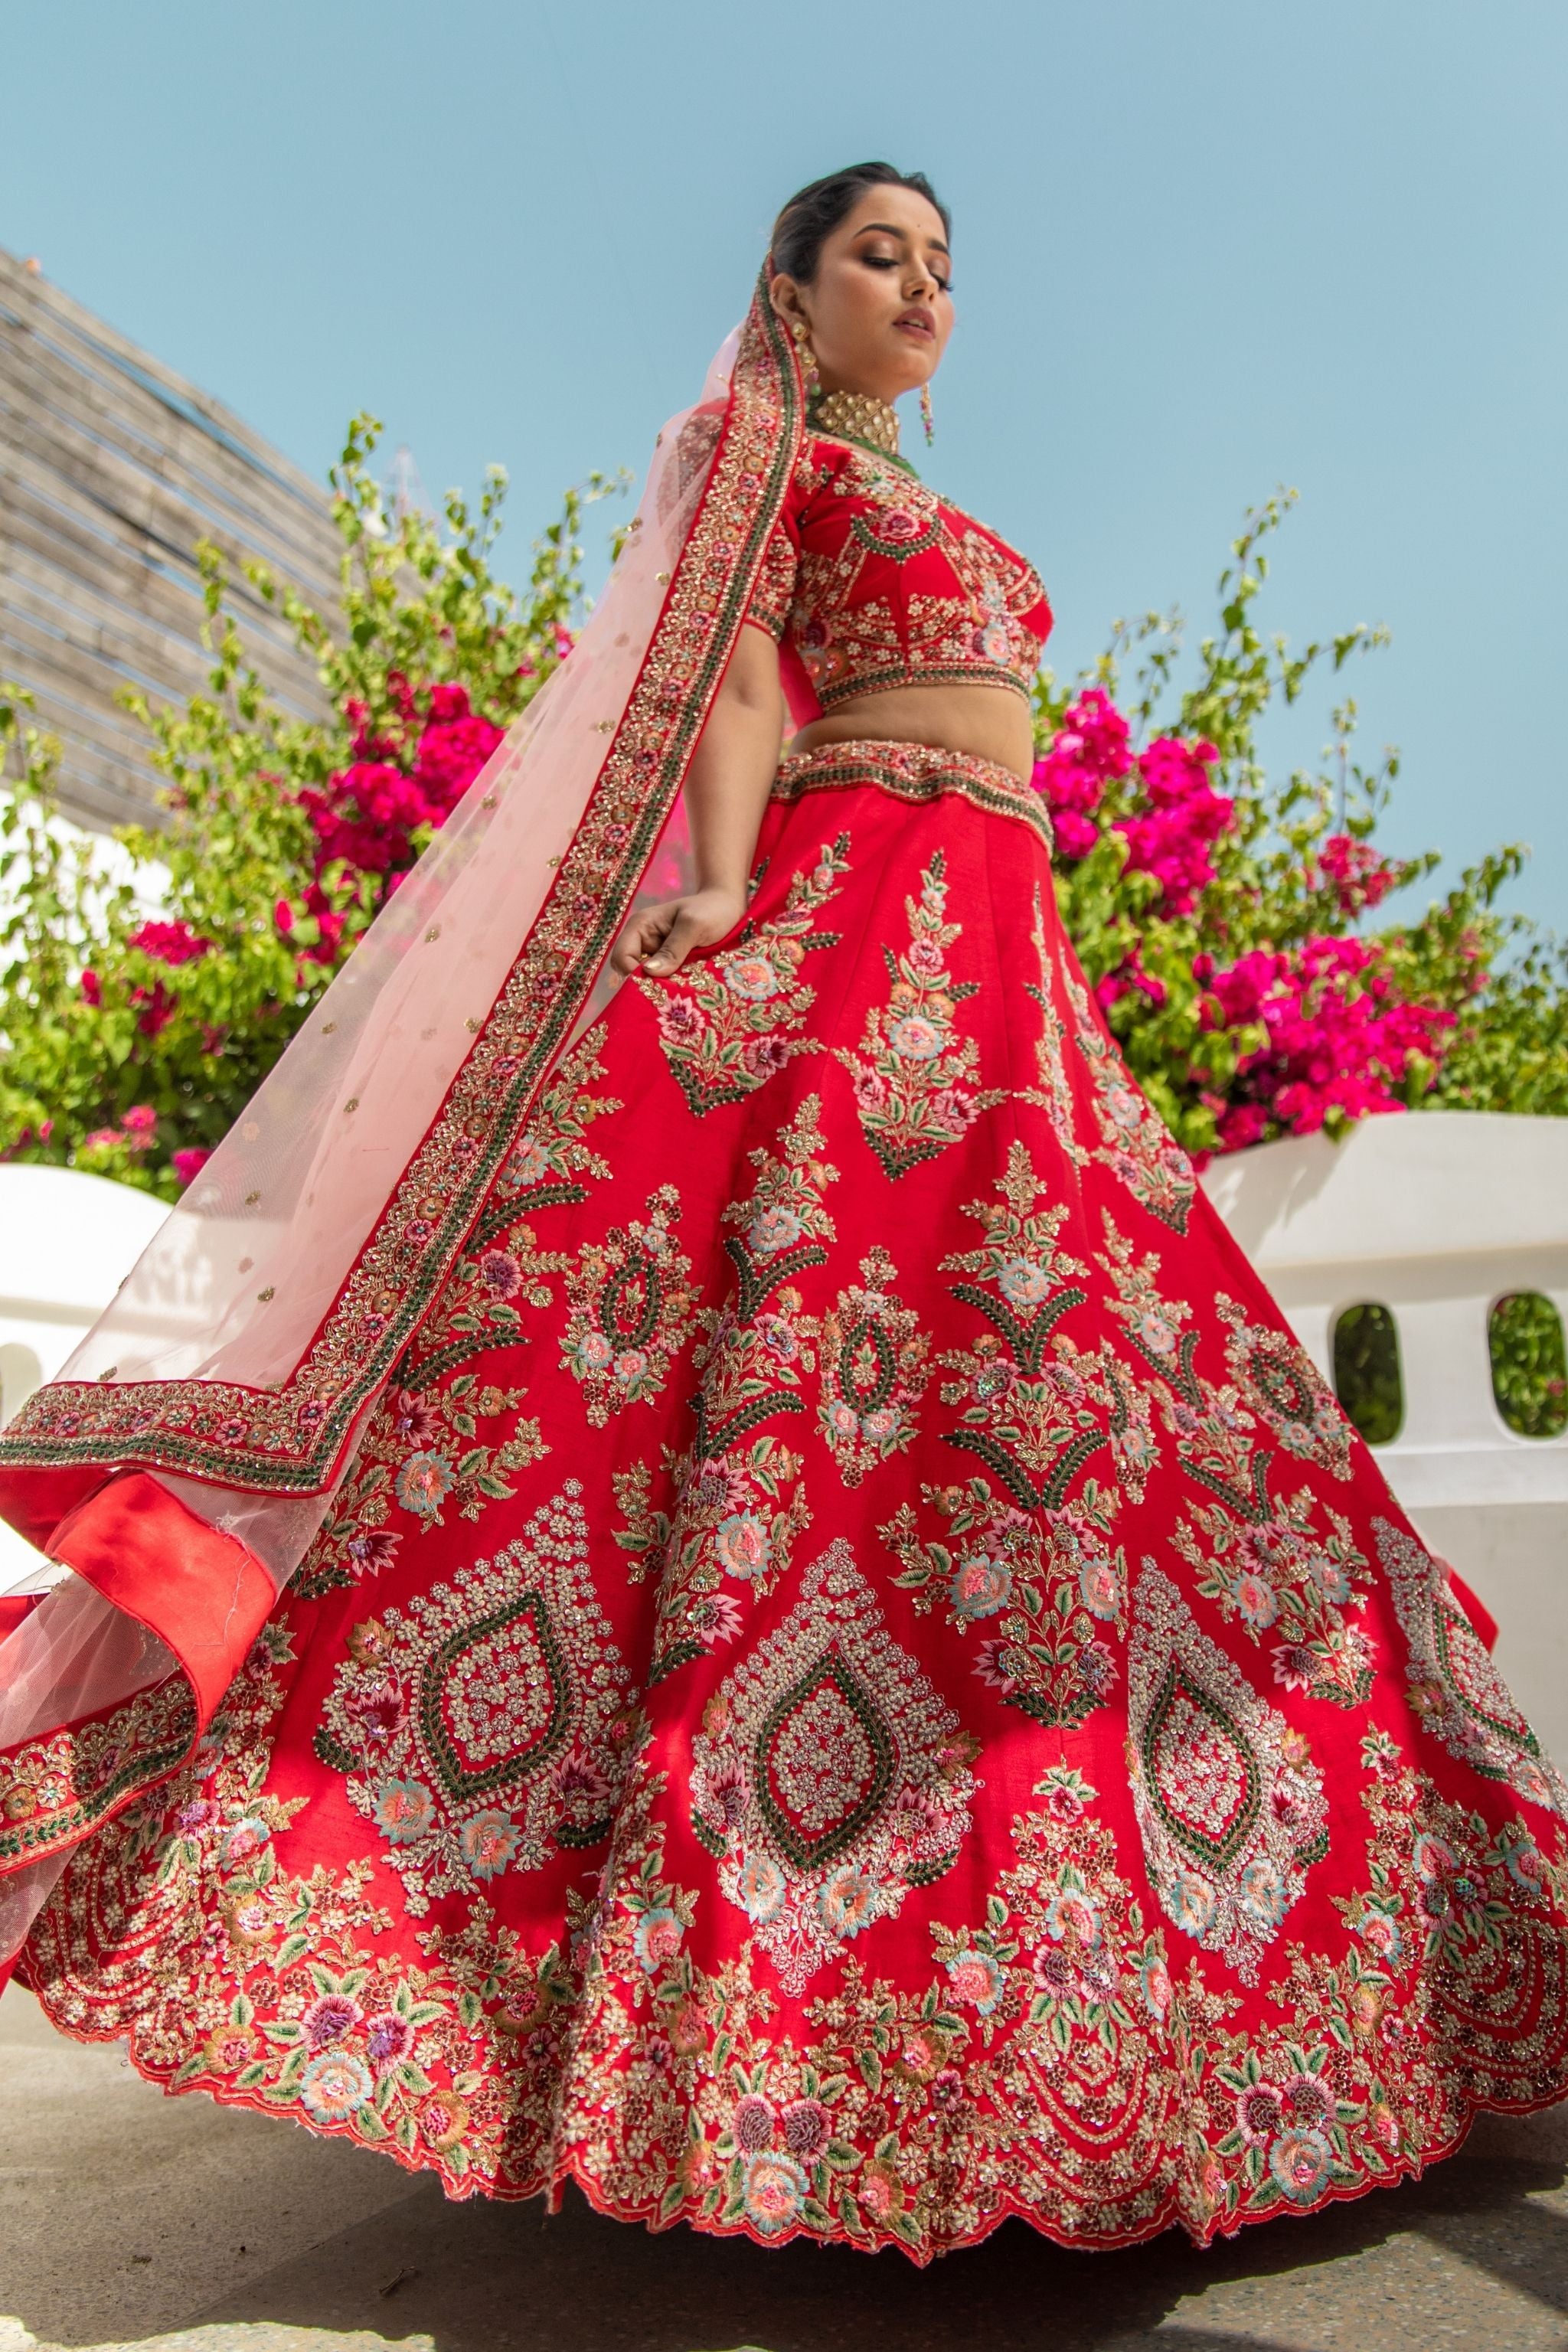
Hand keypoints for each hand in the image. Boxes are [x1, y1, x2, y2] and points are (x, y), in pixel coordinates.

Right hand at [610, 886, 746, 978]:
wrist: (729, 908)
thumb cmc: (712, 909)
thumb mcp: (695, 926)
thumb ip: (673, 948)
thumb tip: (649, 971)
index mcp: (640, 926)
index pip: (621, 958)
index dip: (634, 975)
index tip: (657, 987)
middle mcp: (642, 942)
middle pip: (629, 972)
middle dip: (647, 984)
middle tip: (671, 992)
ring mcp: (655, 954)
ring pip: (647, 980)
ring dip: (661, 988)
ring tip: (681, 990)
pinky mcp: (668, 965)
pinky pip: (662, 981)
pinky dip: (671, 987)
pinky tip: (686, 988)